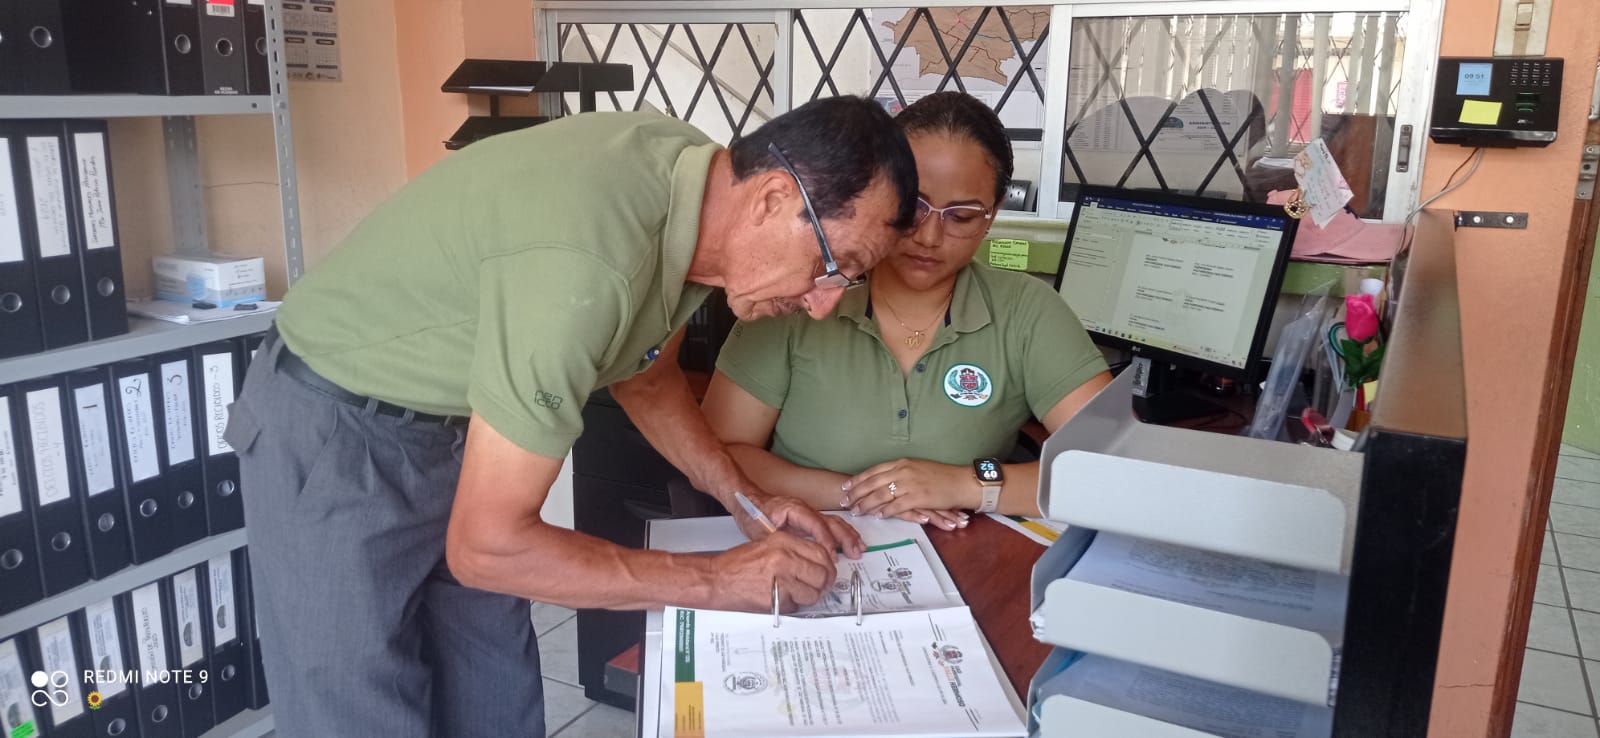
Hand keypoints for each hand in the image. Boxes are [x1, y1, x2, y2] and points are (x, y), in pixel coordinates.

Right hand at [710, 531, 835, 611]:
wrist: (716, 579)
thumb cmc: (738, 564)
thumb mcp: (768, 545)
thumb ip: (794, 551)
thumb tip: (819, 563)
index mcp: (784, 541)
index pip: (821, 553)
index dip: (827, 566)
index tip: (826, 572)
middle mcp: (785, 558)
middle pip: (822, 574)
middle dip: (822, 584)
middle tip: (815, 587)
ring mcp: (781, 579)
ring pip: (813, 594)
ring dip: (807, 597)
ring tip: (793, 594)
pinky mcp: (776, 599)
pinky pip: (796, 606)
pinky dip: (791, 606)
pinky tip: (779, 599)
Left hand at [732, 489, 865, 559]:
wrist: (746, 500)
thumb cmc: (752, 514)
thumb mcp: (762, 532)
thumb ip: (782, 542)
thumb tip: (799, 555)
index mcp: (794, 509)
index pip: (816, 524)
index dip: (826, 541)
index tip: (831, 556)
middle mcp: (805, 508)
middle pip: (831, 522)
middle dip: (845, 538)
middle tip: (855, 553)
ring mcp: (809, 512)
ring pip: (834, 522)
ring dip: (848, 535)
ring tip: (859, 548)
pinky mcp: (809, 518)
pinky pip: (829, 525)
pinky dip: (842, 533)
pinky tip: (850, 542)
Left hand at [841, 459, 975, 529]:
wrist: (961, 482)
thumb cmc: (941, 476)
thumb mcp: (917, 468)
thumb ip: (900, 472)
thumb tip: (885, 480)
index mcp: (902, 463)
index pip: (873, 471)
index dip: (857, 480)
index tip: (845, 486)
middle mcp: (903, 471)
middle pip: (873, 483)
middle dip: (856, 493)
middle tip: (845, 502)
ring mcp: (910, 484)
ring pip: (881, 495)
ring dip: (866, 504)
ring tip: (857, 512)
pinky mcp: (918, 497)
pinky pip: (896, 506)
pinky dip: (885, 511)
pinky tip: (878, 516)